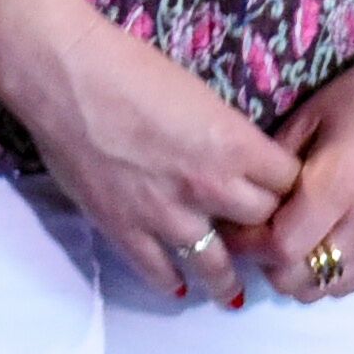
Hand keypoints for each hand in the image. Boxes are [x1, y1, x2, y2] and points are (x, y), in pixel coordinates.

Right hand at [2, 3, 298, 302]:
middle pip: (263, 226)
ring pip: (219, 266)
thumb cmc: (127, 64)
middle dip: (262, 227)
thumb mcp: (198, 93)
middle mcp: (212, 187)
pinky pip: (160, 271)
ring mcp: (167, 214)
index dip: (289, 188)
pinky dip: (173, 282)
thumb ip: (223, 135)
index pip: (291, 185)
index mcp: (235, 146)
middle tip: (256, 234)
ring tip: (231, 290)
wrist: (62, 71)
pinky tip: (178, 286)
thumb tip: (231, 158)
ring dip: (228, 279)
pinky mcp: (125, 227)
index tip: (282, 192)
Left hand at [233, 55, 353, 304]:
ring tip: (290, 242)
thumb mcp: (304, 122)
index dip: (250, 245)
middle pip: (303, 279)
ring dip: (301, 274)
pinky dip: (331, 274)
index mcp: (337, 188)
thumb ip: (274, 170)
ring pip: (329, 289)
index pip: (281, 247)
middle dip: (270, 264)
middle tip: (258, 237)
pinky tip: (321, 246)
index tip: (234, 230)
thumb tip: (244, 205)